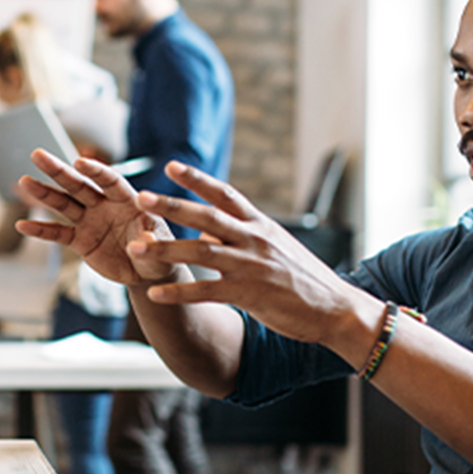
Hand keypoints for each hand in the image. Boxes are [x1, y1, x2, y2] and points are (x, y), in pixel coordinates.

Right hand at [14, 149, 178, 285]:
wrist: (147, 272)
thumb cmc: (160, 254)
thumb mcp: (161, 251)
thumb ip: (151, 244)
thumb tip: (142, 242)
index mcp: (127, 200)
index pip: (110, 181)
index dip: (96, 171)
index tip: (79, 161)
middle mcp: (105, 205)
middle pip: (79, 185)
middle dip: (59, 171)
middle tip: (37, 155)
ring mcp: (90, 220)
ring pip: (64, 204)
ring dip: (44, 193)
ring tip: (24, 181)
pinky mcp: (80, 240)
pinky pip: (58, 233)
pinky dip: (41, 230)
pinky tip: (23, 225)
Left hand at [126, 161, 377, 349]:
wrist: (336, 308)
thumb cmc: (304, 278)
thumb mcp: (276, 246)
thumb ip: (242, 234)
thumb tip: (206, 226)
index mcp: (261, 224)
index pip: (225, 193)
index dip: (197, 179)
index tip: (171, 165)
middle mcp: (255, 239)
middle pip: (207, 216)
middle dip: (172, 206)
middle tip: (140, 197)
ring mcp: (252, 266)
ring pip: (201, 252)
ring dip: (166, 249)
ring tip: (136, 247)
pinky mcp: (250, 295)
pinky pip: (207, 291)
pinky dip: (179, 292)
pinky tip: (155, 293)